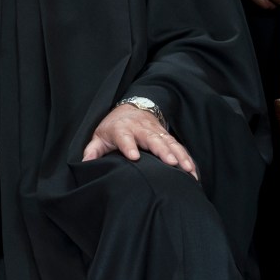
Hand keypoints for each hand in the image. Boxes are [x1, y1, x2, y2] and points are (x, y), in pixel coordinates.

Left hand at [81, 101, 196, 176]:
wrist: (132, 108)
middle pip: (153, 140)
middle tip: (172, 164)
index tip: (134, 157)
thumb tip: (85, 163)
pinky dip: (188, 158)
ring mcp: (157, 132)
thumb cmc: (114, 127)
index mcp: (122, 129)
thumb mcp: (99, 136)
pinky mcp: (167, 136)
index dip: (129, 146)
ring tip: (188, 170)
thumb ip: (93, 150)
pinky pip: (179, 147)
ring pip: (170, 143)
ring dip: (181, 156)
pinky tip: (194, 171)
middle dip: (163, 151)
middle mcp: (142, 129)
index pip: (125, 137)